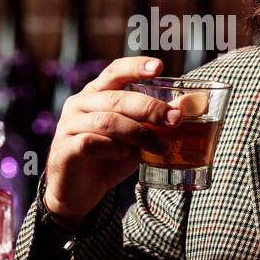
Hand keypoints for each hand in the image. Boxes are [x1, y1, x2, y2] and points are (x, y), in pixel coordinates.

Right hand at [42, 56, 181, 223]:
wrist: (79, 192)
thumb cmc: (111, 157)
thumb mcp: (139, 136)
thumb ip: (158, 120)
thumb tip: (194, 104)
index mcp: (97, 93)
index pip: (115, 71)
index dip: (136, 66)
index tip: (159, 66)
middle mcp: (79, 104)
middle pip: (117, 98)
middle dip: (150, 107)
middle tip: (174, 120)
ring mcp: (69, 125)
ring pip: (107, 121)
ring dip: (139, 133)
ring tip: (161, 146)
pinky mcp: (65, 149)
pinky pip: (91, 142)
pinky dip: (113, 148)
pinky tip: (125, 155)